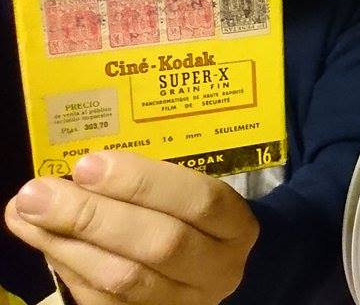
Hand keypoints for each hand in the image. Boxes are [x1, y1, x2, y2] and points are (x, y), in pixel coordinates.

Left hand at [4, 151, 258, 304]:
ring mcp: (187, 302)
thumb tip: (80, 169)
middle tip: (38, 193)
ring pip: (126, 279)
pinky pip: (106, 302)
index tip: (87, 164)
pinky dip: (70, 270)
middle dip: (93, 216)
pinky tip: (44, 242)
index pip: (199, 200)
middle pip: (160, 243)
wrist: (214, 267)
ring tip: (26, 215)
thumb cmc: (195, 217)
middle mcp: (219, 268)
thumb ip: (148, 181)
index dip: (143, 183)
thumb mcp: (190, 191)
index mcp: (236, 225)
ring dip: (68, 245)